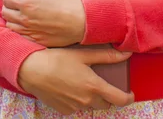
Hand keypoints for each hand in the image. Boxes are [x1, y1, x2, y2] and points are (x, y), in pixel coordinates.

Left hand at [2, 0, 85, 46]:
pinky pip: (20, 36)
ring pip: (10, 26)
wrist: (81, 21)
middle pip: (5, 13)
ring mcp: (29, 32)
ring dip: (13, 19)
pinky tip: (30, 25)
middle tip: (20, 4)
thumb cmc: (65, 2)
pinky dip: (20, 30)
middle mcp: (24, 19)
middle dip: (10, 7)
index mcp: (26, 4)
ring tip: (25, 14)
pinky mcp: (35, 41)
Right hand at [18, 47, 133, 114]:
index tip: (130, 93)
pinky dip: (79, 99)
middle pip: (105, 104)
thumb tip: (127, 53)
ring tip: (85, 80)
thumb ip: (107, 56)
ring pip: (91, 105)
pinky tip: (72, 85)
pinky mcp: (63, 110)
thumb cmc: (58, 59)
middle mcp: (86, 101)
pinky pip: (77, 106)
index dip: (128, 97)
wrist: (32, 71)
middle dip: (108, 95)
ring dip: (93, 97)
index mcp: (94, 87)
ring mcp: (74, 107)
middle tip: (104, 82)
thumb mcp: (83, 54)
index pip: (119, 99)